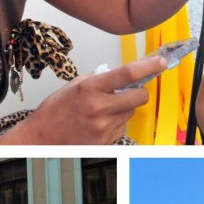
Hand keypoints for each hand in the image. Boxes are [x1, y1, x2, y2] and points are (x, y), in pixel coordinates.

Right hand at [5, 55, 165, 143]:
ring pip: (131, 113)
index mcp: (90, 88)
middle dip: (140, 91)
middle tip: (132, 90)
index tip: (160, 62)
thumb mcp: (75, 85)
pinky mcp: (105, 141)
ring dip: (123, 109)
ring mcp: (103, 127)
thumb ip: (100, 79)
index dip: (149, 67)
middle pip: (139, 96)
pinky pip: (122, 128)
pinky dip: (116, 124)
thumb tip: (125, 75)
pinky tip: (99, 123)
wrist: (42, 137)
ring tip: (103, 110)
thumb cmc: (56, 110)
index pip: (127, 74)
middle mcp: (99, 108)